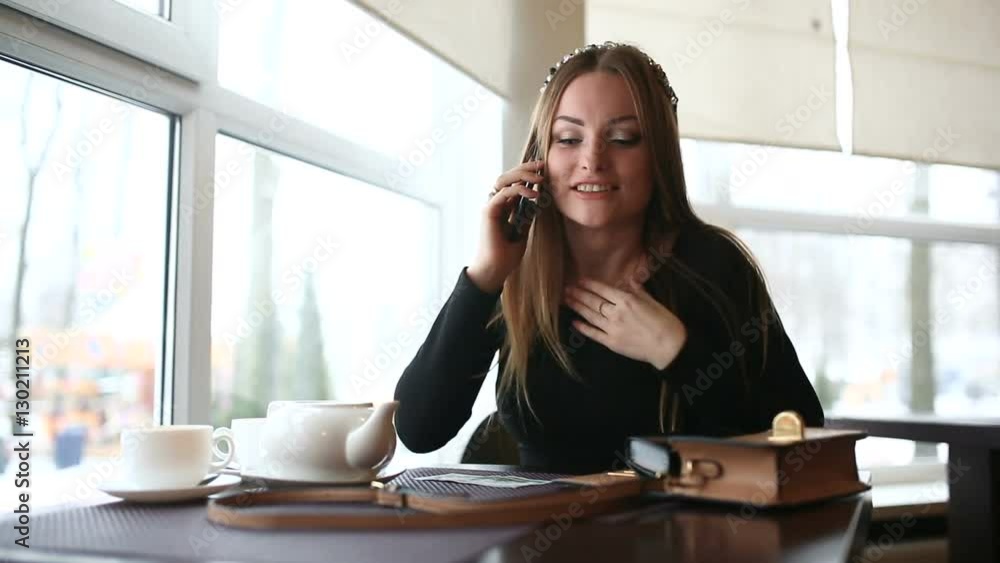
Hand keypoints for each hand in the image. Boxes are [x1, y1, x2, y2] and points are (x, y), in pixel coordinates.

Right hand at [467, 160, 544, 292]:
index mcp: (503, 206)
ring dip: (522, 175)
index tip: (544, 171)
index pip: (514, 182)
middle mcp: (495, 203)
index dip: (528, 174)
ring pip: (504, 180)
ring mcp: (491, 206)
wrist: (495, 270)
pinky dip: (519, 190)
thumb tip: (538, 203)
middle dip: (526, 168)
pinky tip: (533, 194)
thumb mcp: (523, 231)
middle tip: (543, 166)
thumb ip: (527, 216)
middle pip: (508, 176)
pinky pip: (504, 193)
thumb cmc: (507, 255)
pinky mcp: (489, 211)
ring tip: (540, 178)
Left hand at [563, 277, 686, 369]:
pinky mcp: (611, 343)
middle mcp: (616, 313)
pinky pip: (594, 334)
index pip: (603, 289)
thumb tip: (628, 279)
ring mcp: (612, 328)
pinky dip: (583, 328)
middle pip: (593, 301)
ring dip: (577, 307)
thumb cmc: (664, 321)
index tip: (580, 280)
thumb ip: (637, 290)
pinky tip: (574, 322)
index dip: (590, 284)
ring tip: (567, 301)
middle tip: (567, 289)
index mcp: (627, 300)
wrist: (669, 346)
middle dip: (578, 294)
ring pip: (590, 315)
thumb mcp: (652, 301)